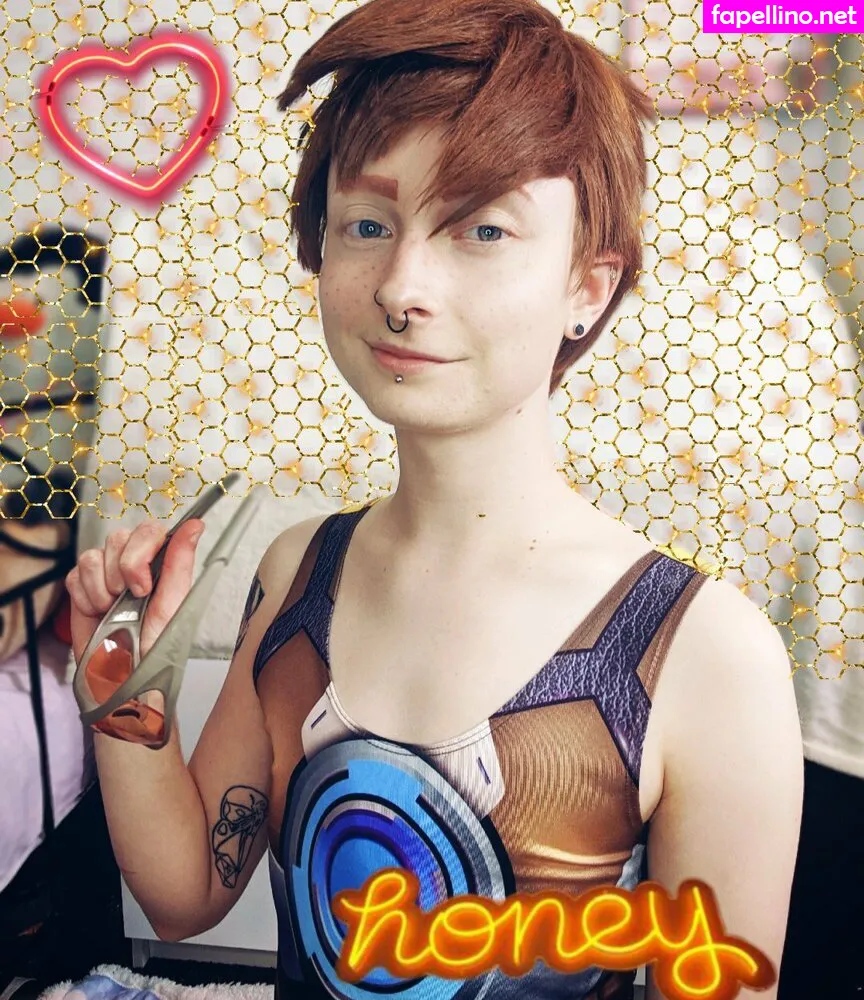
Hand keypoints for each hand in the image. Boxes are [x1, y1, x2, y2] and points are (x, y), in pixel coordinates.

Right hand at [65, 518, 204, 664]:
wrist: (122, 676)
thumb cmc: (153, 646)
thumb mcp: (173, 605)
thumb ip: (181, 562)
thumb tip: (196, 525)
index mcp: (160, 564)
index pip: (149, 530)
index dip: (141, 551)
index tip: (143, 585)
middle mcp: (133, 564)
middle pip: (118, 537)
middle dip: (123, 573)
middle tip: (131, 600)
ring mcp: (105, 574)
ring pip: (93, 556)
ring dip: (103, 589)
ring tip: (114, 611)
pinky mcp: (81, 588)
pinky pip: (75, 575)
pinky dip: (86, 598)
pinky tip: (98, 614)